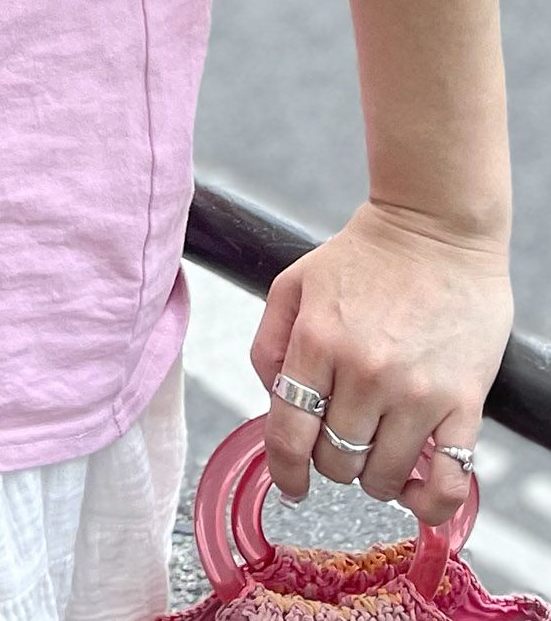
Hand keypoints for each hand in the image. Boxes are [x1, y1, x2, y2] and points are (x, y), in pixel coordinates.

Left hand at [248, 198, 513, 527]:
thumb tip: (270, 398)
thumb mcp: (294, 282)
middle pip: (336, 460)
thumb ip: (269, 341)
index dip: (285, 471)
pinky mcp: (462, 402)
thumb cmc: (363, 257)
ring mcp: (415, 391)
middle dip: (331, 460)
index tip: (291, 486)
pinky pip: (448, 481)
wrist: (435, 229)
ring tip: (377, 450)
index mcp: (317, 340)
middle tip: (341, 439)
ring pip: (383, 476)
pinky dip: (429, 502)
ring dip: (374, 476)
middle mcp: (364, 371)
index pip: (289, 432)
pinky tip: (416, 488)